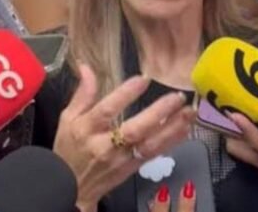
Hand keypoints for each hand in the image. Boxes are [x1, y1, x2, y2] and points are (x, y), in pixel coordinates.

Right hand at [53, 64, 195, 211]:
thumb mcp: (68, 120)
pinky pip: (155, 154)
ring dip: (172, 127)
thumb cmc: (69, 150)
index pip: (107, 110)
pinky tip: (184, 129)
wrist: (71, 190)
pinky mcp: (132, 168)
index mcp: (86, 129)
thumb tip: (86, 67)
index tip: (143, 78)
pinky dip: (171, 141)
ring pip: (150, 144)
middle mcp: (105, 145)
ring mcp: (121, 159)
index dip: (125, 94)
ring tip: (189, 112)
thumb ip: (82, 94)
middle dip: (158, 112)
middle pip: (134, 129)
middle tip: (177, 97)